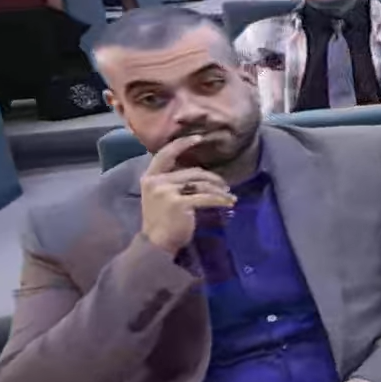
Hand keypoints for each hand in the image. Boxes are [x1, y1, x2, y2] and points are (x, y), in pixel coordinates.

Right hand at [138, 135, 235, 253]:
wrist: (156, 244)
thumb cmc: (162, 220)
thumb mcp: (160, 196)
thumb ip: (172, 181)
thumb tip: (199, 172)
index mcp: (150, 177)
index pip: (165, 154)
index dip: (182, 144)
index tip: (198, 137)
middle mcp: (156, 181)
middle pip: (192, 172)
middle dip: (213, 178)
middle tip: (225, 185)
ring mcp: (166, 191)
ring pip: (201, 184)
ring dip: (219, 189)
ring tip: (229, 195)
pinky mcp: (179, 203)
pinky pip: (206, 197)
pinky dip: (221, 199)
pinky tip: (230, 202)